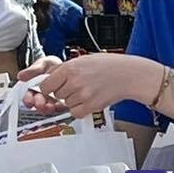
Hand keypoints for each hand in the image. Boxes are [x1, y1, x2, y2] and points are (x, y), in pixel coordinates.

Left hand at [21, 54, 156, 118]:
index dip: (49, 86)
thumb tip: (49, 75)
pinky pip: (75, 112)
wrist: (128, 74)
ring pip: (66, 104)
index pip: (45, 85)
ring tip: (86, 90)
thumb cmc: (109, 65)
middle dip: (63, 91)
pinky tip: (88, 99)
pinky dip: (80, 109)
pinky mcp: (91, 106)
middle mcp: (75, 81)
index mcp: (70, 68)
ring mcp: (83, 95)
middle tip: (76, 85)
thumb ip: (65, 68)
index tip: (53, 86)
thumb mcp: (83, 59)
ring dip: (72, 100)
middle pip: (56, 95)